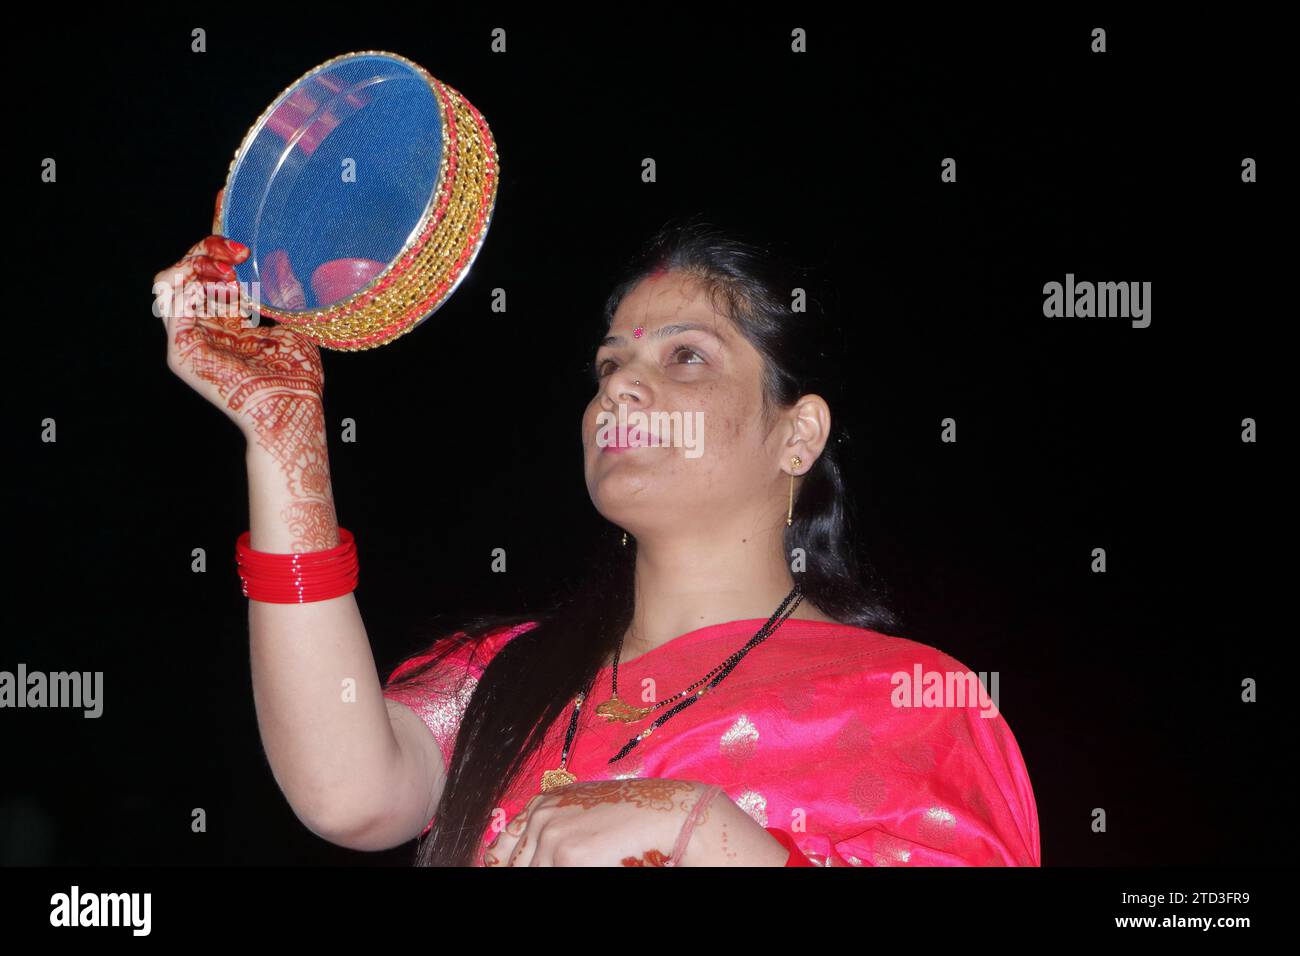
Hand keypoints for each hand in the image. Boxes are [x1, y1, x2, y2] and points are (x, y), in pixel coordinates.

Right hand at [154, 189, 336, 551]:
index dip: (215, 241)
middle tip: (240, 247)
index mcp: (228, 325)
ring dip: (197, 260)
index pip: (212, 274)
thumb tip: (285, 262)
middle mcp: (204, 330)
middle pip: (188, 272)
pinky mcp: (180, 349)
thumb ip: (280, 296)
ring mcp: (188, 340)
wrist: (292, 410)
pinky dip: (189, 278)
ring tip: (230, 261)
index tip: (227, 205)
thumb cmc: (298, 378)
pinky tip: (218, 274)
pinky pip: (170, 301)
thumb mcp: (293, 325)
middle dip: (208, 248)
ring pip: (171, 282)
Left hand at [484, 779, 712, 866]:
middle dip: (536, 870)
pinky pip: (558, 877)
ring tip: (585, 864)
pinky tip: (594, 866)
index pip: (500, 850)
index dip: (507, 865)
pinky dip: (574, 876)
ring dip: (555, 873)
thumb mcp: (580, 809)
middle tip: (565, 866)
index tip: (513, 870)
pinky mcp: (568, 859)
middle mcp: (540, 818)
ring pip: (535, 874)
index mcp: (540, 805)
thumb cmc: (629, 813)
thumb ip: (551, 826)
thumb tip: (531, 857)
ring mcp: (551, 838)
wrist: (662, 812)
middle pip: (517, 867)